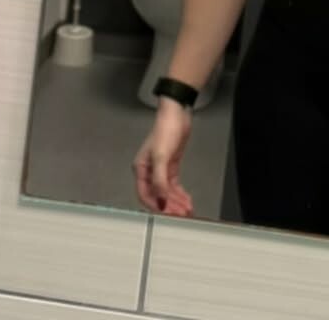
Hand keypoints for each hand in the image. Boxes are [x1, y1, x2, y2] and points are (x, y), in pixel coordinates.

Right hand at [133, 99, 195, 216]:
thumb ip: (160, 180)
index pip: (145, 195)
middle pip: (158, 195)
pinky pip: (173, 185)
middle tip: (181, 214)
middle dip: (170, 205)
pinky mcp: (171, 165)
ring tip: (187, 209)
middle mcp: (149, 171)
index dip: (156, 206)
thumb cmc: (165, 130)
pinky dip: (180, 193)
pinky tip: (186, 199)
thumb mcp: (161, 156)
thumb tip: (160, 199)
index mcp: (141, 169)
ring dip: (176, 201)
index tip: (168, 214)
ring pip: (167, 191)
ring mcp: (160, 168)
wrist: (178, 114)